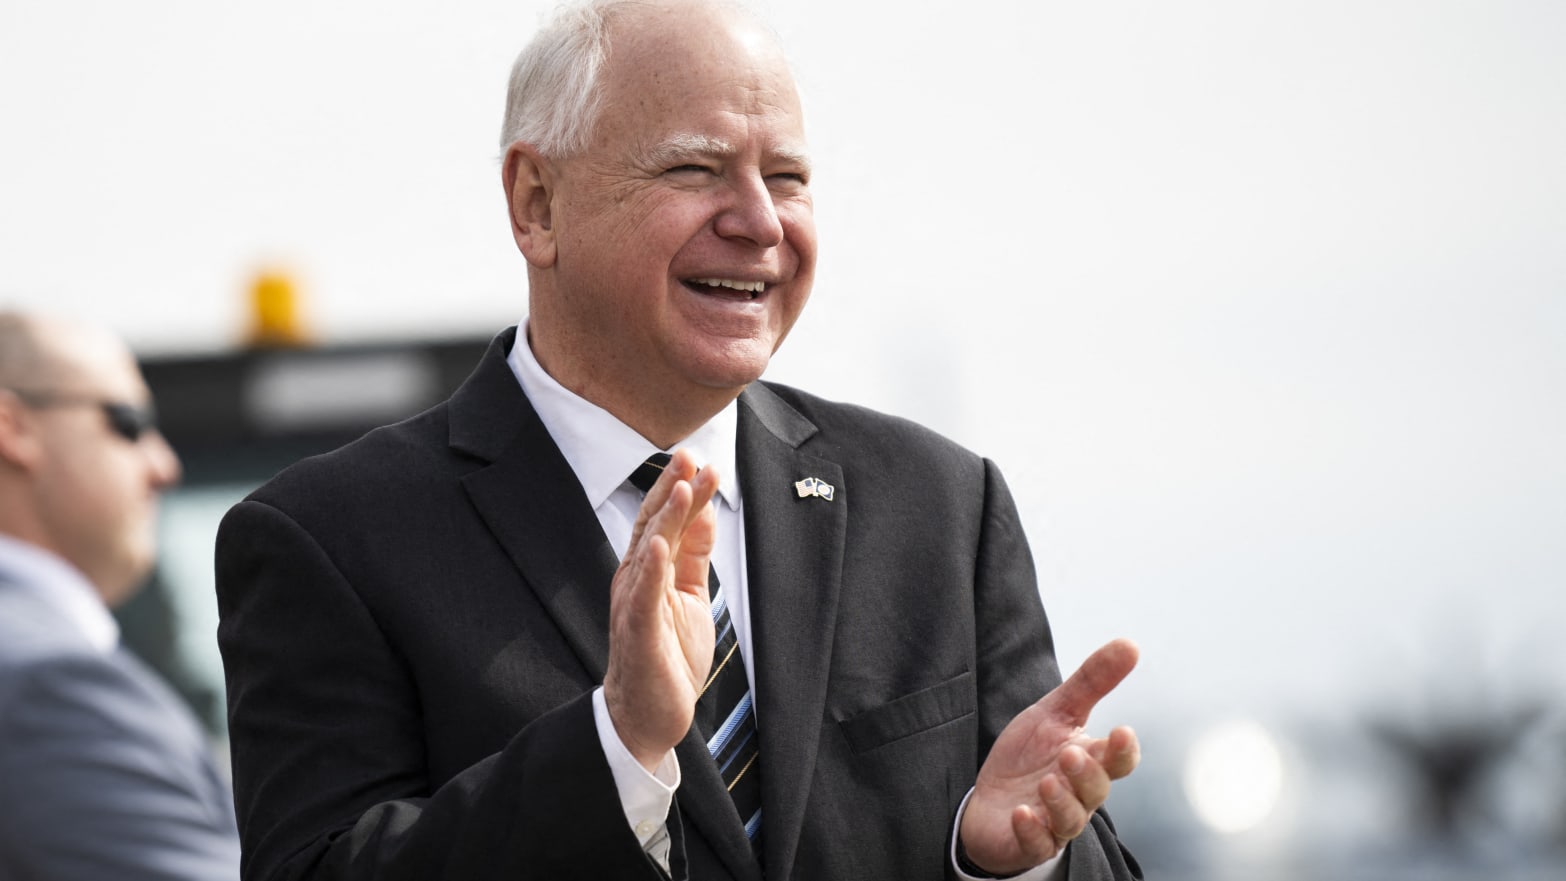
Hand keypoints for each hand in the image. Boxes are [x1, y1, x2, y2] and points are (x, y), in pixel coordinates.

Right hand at [603, 449, 719, 770]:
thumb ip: (695, 556)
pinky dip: (650, 568)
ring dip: (666, 518)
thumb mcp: (690, 596)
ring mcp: (634, 604)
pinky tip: (659, 543)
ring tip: (683, 487)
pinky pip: (643, 596)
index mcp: (647, 570)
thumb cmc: (667, 656)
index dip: (678, 487)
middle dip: (673, 490)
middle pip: (653, 525)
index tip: (697, 458)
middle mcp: (635, 580)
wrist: (650, 714)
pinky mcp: (638, 631)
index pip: (661, 519)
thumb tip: (706, 513)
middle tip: (691, 457)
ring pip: (648, 552)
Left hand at [959, 638, 1140, 875]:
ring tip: (1046, 781)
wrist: (991, 800)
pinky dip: (1032, 830)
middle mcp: (1078, 794)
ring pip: (1071, 819)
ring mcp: (1055, 821)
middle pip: (1096, 789)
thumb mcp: (1056, 712)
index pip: (1118, 761)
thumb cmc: (1030, 756)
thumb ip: (1092, 681)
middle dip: (1087, 774)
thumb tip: (1131, 644)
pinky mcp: (1029, 842)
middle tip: (1070, 754)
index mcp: (1089, 761)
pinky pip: (1037, 843)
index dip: (1123, 750)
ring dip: (1061, 801)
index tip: (1121, 730)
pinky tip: (1021, 813)